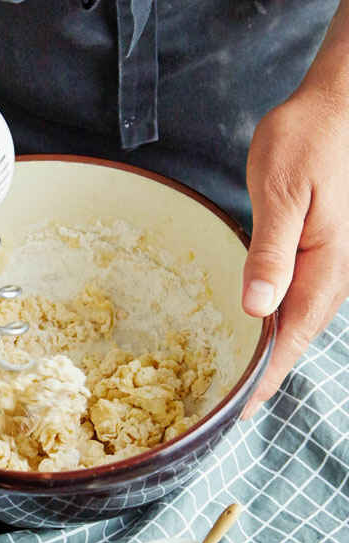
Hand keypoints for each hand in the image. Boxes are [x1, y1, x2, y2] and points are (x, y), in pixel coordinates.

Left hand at [241, 89, 348, 418]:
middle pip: (296, 339)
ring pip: (297, 324)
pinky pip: (297, 301)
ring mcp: (328, 266)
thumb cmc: (307, 143)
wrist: (335, 109)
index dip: (266, 377)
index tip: (240, 409)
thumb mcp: (282, 195)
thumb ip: (272, 253)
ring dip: (270, 354)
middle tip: (231, 405)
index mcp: (324, 267)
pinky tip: (257, 330)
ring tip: (240, 379)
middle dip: (265, 375)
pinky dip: (275, 324)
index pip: (292, 338)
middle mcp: (331, 275)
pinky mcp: (318, 254)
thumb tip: (258, 310)